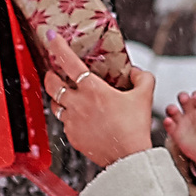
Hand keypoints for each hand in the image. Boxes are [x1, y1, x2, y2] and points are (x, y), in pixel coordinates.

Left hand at [39, 29, 157, 166]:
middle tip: (54, 72)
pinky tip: (81, 118)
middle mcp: (77, 103)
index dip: (58, 47)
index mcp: (93, 89)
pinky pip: (64, 122)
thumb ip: (142, 78)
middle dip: (50, 74)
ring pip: (55, 104)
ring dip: (58, 97)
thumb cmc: (135, 127)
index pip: (69, 62)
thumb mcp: (145, 96)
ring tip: (67, 96)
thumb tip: (135, 72)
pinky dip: (69, 117)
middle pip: (52, 83)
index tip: (51, 38)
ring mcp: (72, 121)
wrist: (128, 157)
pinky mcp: (72, 136)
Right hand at [164, 91, 195, 172]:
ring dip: (172, 109)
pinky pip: (169, 126)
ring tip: (173, 110)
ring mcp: (181, 121)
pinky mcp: (175, 132)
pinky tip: (168, 121)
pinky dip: (167, 123)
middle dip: (183, 97)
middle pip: (184, 100)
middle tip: (184, 98)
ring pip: (174, 111)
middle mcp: (190, 112)